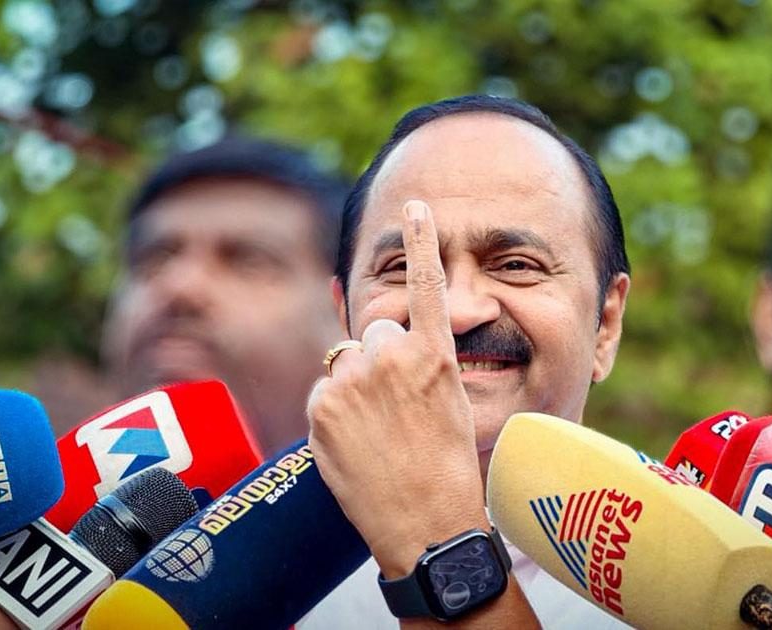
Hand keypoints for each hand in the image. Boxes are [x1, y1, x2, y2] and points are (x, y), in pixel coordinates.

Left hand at [308, 199, 487, 578]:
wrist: (426, 522)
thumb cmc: (446, 469)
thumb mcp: (449, 404)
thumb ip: (419, 366)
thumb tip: (377, 343)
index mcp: (436, 355)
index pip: (428, 287)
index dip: (422, 242)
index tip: (416, 204)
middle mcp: (394, 357)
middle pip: (374, 335)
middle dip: (378, 361)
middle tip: (394, 410)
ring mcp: (355, 379)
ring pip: (345, 364)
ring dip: (353, 388)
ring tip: (376, 434)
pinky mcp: (322, 404)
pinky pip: (323, 393)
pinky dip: (332, 414)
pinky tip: (355, 445)